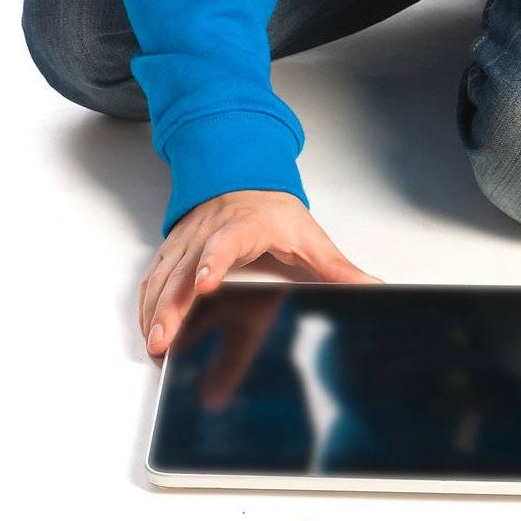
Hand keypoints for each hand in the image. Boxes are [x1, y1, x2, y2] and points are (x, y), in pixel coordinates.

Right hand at [139, 189, 381, 355]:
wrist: (240, 177)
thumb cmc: (272, 210)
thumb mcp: (310, 237)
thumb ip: (338, 270)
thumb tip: (374, 290)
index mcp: (245, 225)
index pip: (226, 242)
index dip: (214, 262)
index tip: (206, 283)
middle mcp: (209, 232)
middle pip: (185, 268)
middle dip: (172, 304)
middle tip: (164, 337)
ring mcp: (187, 242)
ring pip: (164, 276)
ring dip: (154, 310)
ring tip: (154, 344)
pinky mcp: (173, 252)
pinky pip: (153, 278)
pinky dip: (146, 304)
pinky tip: (147, 329)